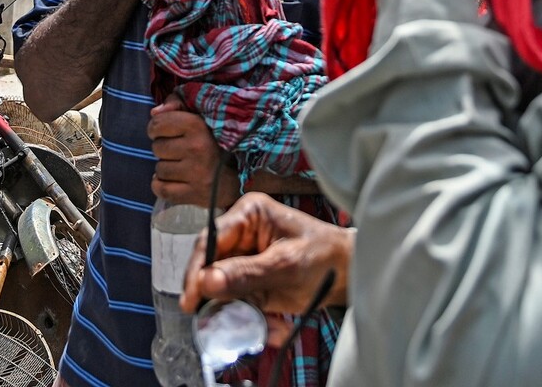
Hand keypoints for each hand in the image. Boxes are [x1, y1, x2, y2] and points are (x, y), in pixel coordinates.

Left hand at [148, 94, 238, 206]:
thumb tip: (154, 112)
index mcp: (197, 125)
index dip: (158, 128)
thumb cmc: (216, 141)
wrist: (240, 176)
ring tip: (183, 166)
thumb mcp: (200, 114)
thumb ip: (176, 104)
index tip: (168, 132)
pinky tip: (176, 180)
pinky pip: (161, 189)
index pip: (157, 124)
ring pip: (159, 169)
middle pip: (157, 147)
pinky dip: (163, 186)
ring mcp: (196, 173)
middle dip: (165, 148)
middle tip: (180, 151)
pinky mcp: (194, 194)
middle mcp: (197, 148)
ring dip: (167, 168)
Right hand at [180, 192, 351, 339]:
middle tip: (215, 320)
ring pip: (222, 289)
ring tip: (263, 327)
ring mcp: (245, 258)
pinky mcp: (251, 280)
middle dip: (218, 297)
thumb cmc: (325, 257)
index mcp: (249, 214)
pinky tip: (274, 328)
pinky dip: (252, 318)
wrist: (349, 274)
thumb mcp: (286, 265)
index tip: (192, 300)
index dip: (197, 270)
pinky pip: (238, 301)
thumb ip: (246, 274)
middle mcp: (241, 233)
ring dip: (237, 312)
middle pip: (211, 266)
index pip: (210, 240)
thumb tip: (208, 282)